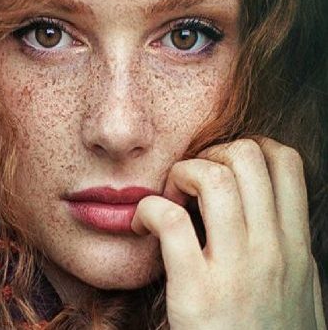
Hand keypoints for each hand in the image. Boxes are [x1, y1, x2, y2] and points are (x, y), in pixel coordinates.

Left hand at [131, 137, 325, 329]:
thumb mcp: (299, 292)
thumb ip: (286, 251)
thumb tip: (273, 218)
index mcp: (296, 247)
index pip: (286, 162)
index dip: (249, 148)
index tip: (222, 169)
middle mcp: (273, 251)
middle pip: (248, 157)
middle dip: (211, 153)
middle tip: (189, 181)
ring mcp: (237, 271)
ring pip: (215, 179)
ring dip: (181, 174)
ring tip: (168, 196)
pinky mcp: (197, 293)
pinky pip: (171, 222)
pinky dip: (149, 210)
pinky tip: (142, 225)